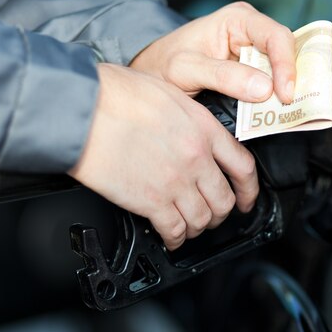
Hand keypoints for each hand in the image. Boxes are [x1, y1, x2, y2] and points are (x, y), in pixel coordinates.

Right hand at [68, 64, 257, 249]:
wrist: (81, 108)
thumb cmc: (114, 93)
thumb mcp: (167, 92)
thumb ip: (187, 118)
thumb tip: (190, 132)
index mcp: (203, 128)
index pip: (243, 166)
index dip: (249, 190)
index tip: (247, 199)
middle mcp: (196, 157)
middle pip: (224, 200)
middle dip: (220, 213)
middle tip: (212, 216)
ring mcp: (176, 181)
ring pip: (202, 219)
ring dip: (196, 228)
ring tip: (187, 227)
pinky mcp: (151, 201)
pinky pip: (175, 230)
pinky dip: (174, 239)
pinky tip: (169, 236)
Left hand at [130, 2, 296, 103]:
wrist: (154, 73)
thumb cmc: (165, 63)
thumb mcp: (186, 69)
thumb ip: (222, 76)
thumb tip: (264, 88)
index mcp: (238, 19)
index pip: (275, 36)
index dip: (286, 65)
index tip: (284, 94)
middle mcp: (252, 32)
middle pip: (286, 53)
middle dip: (290, 80)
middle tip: (288, 108)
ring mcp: (254, 53)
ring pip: (282, 71)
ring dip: (284, 92)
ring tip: (283, 114)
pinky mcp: (254, 74)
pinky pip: (273, 85)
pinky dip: (274, 100)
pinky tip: (273, 114)